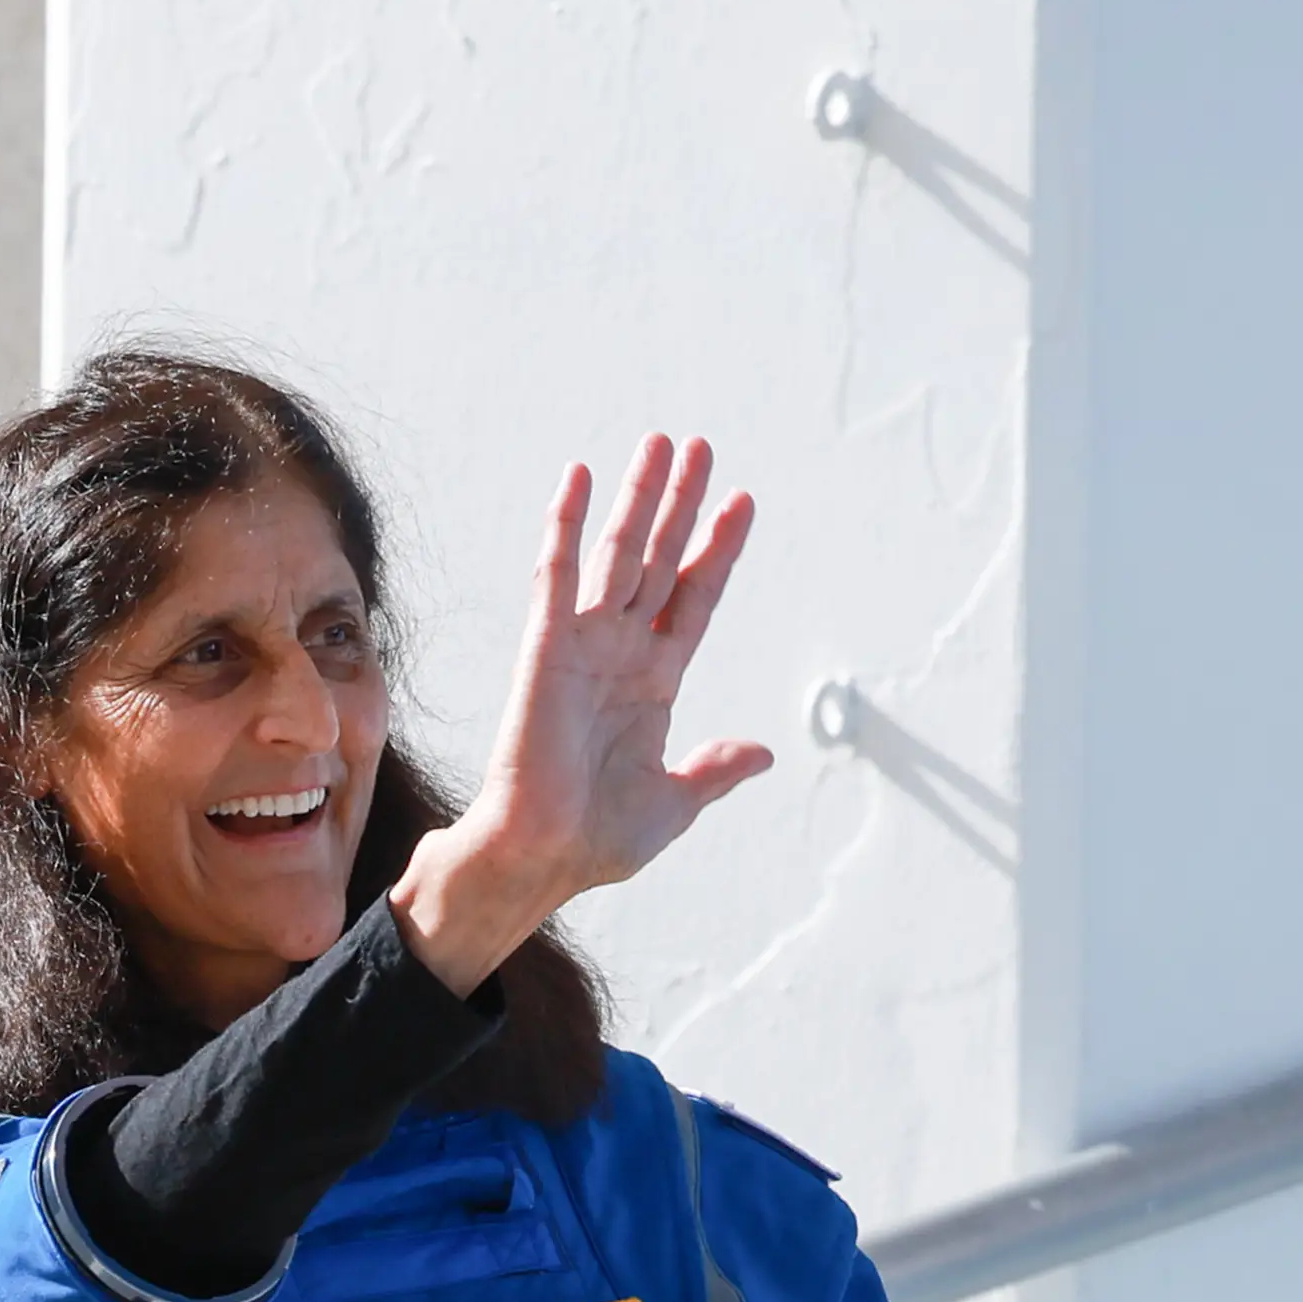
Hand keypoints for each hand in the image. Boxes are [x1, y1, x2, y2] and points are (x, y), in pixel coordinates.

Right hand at [390, 434, 768, 996]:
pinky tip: (578, 478)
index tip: (742, 503)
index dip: (718, 552)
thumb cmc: (595, 842)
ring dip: (639, 498)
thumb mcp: (674, 803)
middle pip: (659, 560)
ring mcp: (583, 646)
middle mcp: (620, 654)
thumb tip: (762, 752)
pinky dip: (565, 525)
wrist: (541, 857)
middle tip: (700, 447)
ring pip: (619, 555)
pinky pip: (556, 575)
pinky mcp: (545, 647)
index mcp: (654, 685)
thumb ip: (714, 770)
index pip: (693, 600)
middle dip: (681, 505)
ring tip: (660, 444)